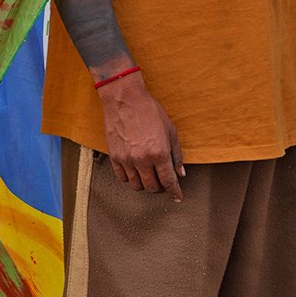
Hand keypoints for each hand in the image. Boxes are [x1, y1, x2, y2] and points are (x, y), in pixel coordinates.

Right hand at [97, 73, 184, 200]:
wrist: (125, 99)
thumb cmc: (149, 111)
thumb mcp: (170, 130)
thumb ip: (176, 154)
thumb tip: (180, 172)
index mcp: (159, 153)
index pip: (168, 181)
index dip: (174, 192)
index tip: (177, 197)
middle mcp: (142, 160)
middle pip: (152, 187)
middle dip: (160, 188)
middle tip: (162, 182)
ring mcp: (127, 159)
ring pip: (136, 185)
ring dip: (145, 184)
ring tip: (148, 176)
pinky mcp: (114, 156)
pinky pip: (122, 177)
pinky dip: (130, 178)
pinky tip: (134, 171)